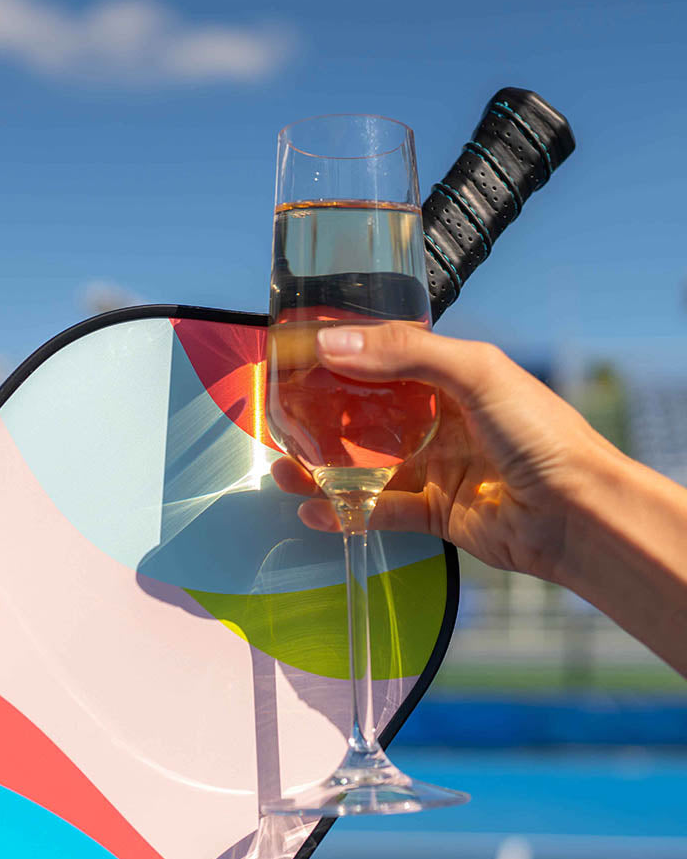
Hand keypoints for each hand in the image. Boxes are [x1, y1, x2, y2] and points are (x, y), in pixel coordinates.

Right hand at [272, 322, 624, 584]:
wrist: (577, 514)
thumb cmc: (540, 433)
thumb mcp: (476, 372)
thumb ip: (404, 353)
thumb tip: (332, 344)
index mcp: (452, 377)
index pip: (384, 361)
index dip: (341, 360)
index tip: (296, 362)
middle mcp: (442, 420)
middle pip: (367, 416)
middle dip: (323, 419)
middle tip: (282, 421)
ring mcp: (437, 467)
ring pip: (366, 465)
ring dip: (323, 468)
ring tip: (285, 469)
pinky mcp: (436, 513)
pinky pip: (381, 510)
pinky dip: (346, 512)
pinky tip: (315, 512)